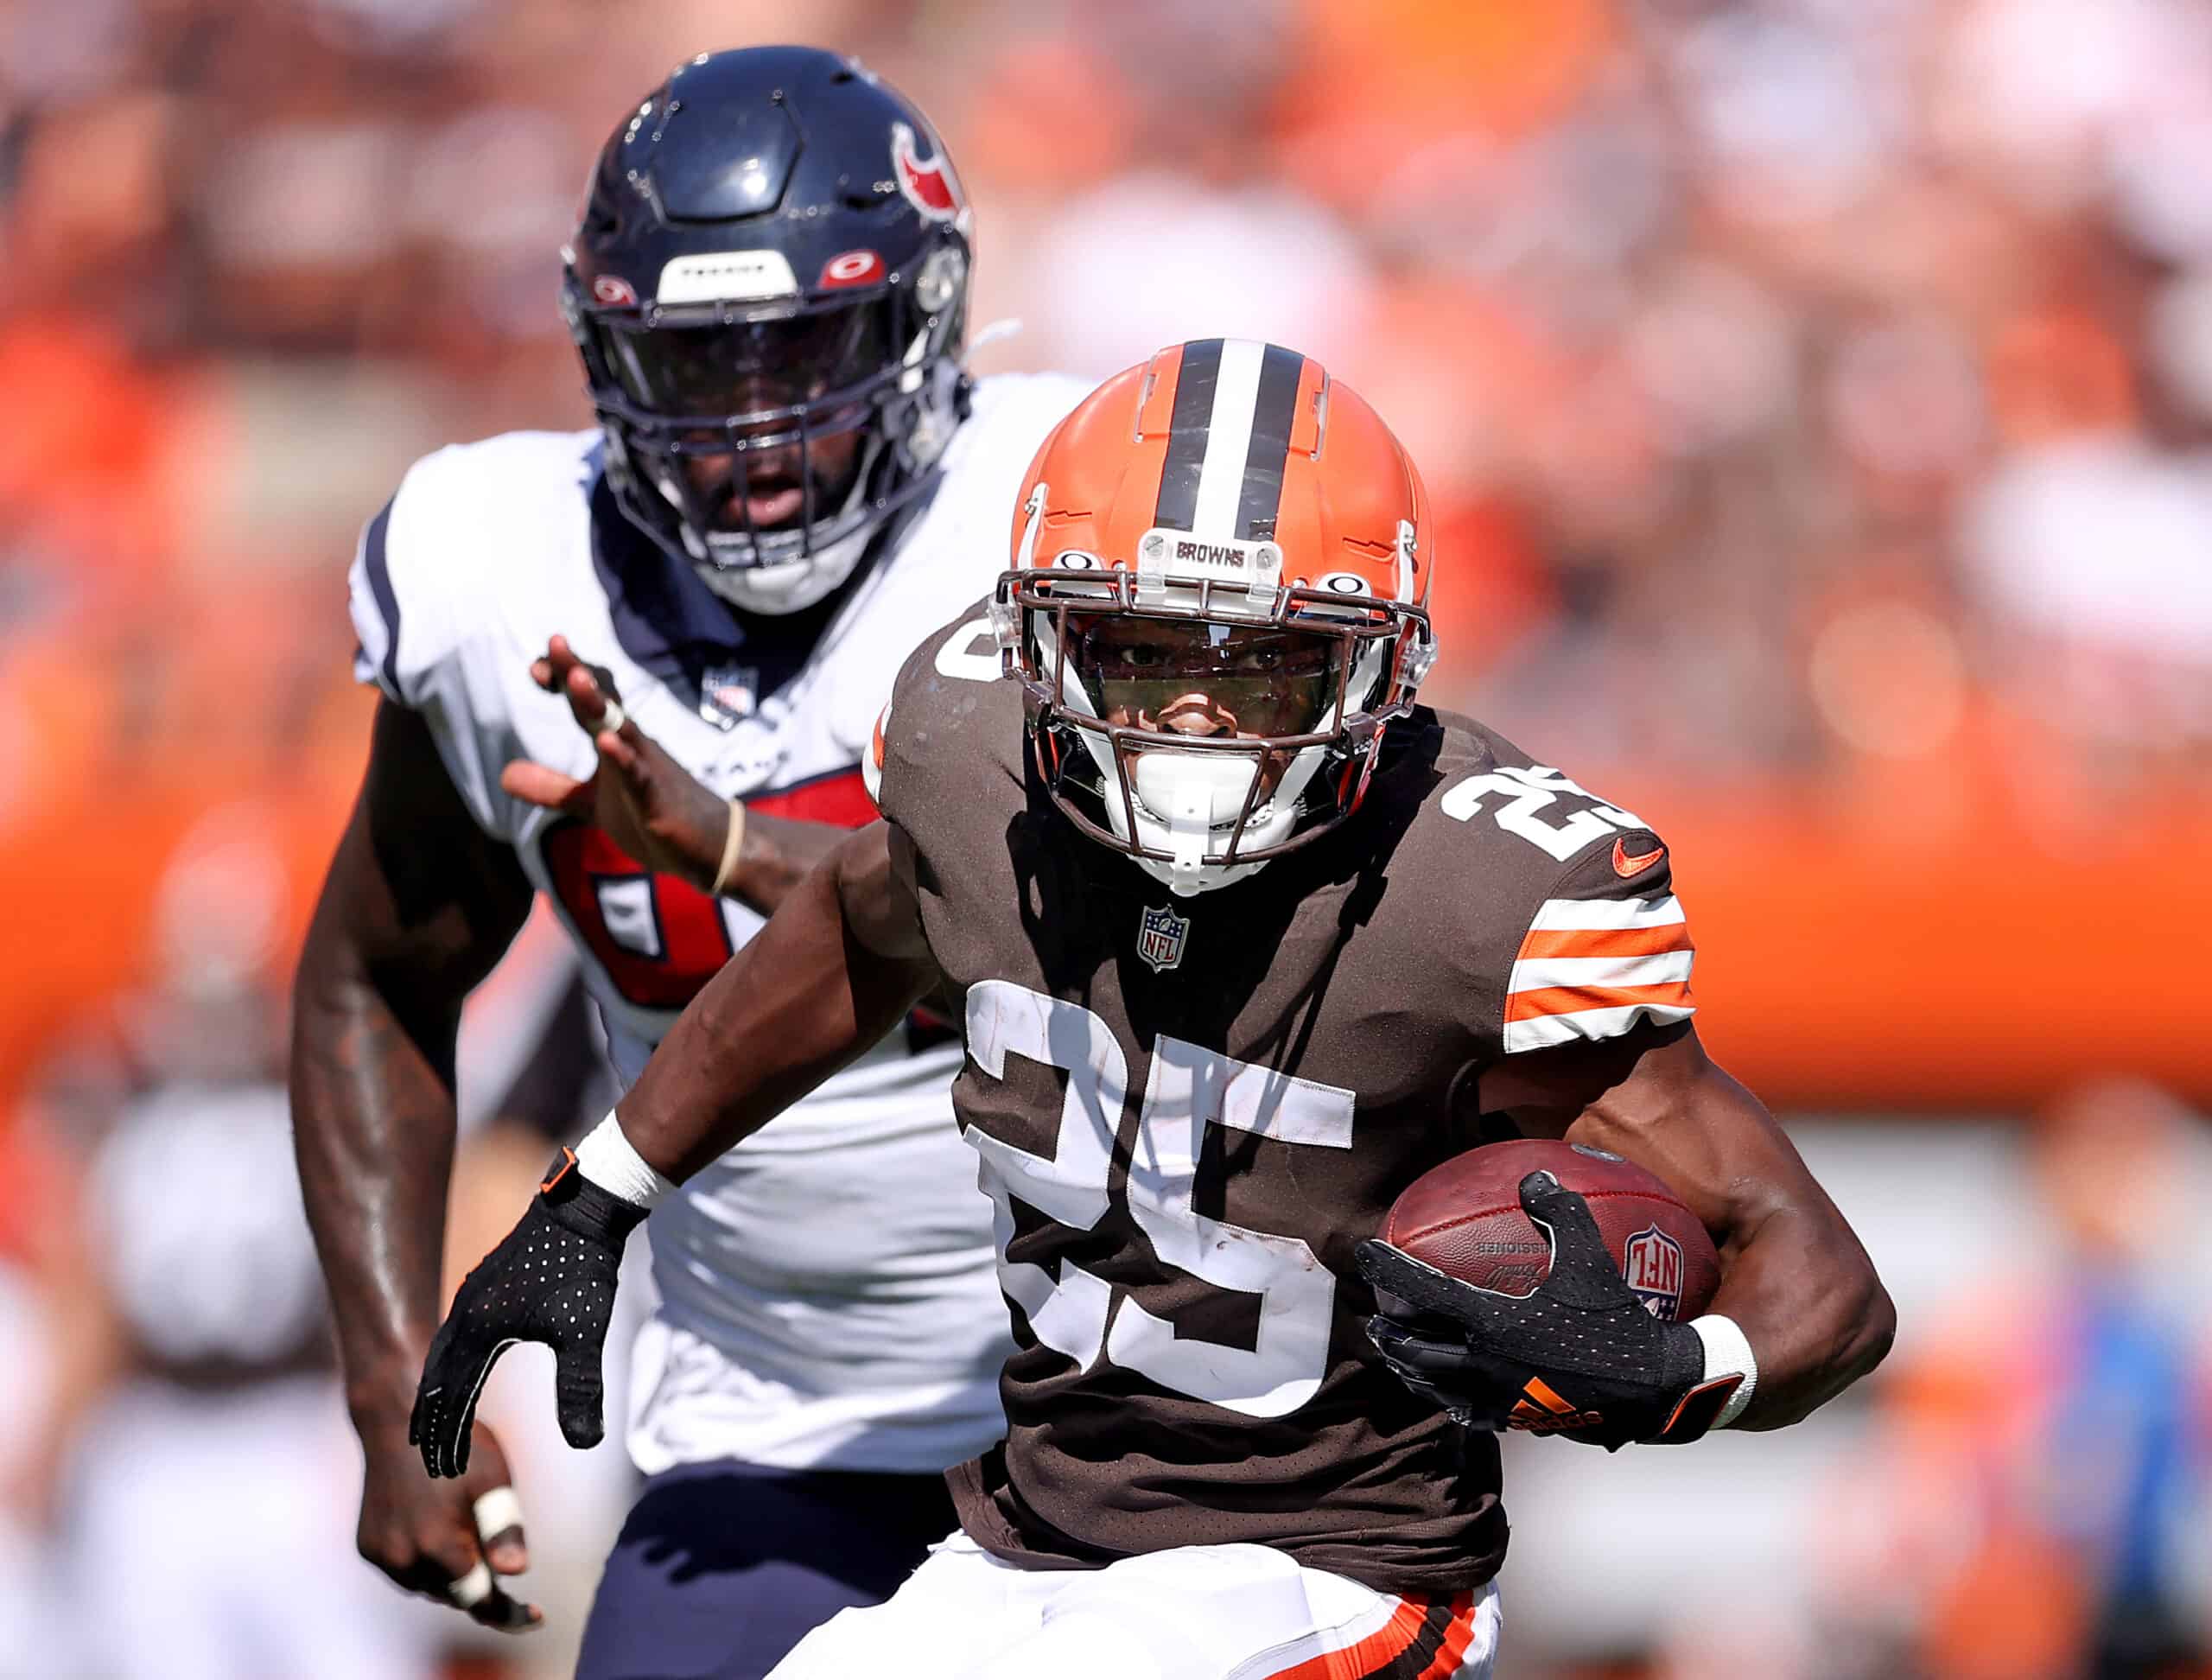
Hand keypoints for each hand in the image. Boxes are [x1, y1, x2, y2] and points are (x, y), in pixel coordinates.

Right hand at [355, 1413, 542, 1632]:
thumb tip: (517, 1572)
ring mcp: (382, 1555)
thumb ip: (503, 1529)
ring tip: (466, 1532)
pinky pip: (405, 1572)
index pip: (479, 1600)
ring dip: (452, 1575)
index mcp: (437, 1545)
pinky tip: (437, 1531)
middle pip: (455, 1595)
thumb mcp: (493, 1480)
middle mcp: (403, 1558)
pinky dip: (426, 1564)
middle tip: (502, 1557)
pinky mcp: (368, 1547)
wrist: (398, 1418)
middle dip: (481, 1585)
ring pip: (429, 1587)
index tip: (536, 1616)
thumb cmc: (455, 1445)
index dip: (509, 1612)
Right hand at [411, 1149, 646, 1479]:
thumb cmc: (581, 1268)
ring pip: (442, 1357)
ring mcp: (472, 1300)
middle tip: (430, 1460)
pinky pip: (455, 1338)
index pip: (453, 1397)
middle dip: (434, 1423)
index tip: (444, 1472)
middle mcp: (465, 1316)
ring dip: (439, 1394)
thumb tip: (585, 1444)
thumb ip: (580, 1390)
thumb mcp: (584, 1333)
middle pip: (436, 1380)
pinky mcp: (486, 1289)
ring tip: (436, 1424)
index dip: (449, 1437)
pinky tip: (462, 1373)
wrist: (582, 1207)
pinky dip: (451, 1366)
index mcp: (478, 1331)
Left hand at [498, 635, 733, 890]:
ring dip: (599, 703)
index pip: (586, 699)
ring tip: (577, 679)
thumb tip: (503, 774)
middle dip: (578, 672)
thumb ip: (551, 787)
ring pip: (622, 728)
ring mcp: (647, 769)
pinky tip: (606, 743)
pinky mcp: (658, 800)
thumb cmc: (652, 816)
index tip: (536, 671)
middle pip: (604, 699)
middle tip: (556, 644)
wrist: (711, 847)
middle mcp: (632, 745)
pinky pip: (640, 775)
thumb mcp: (590, 804)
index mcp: (614, 740)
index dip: (563, 679)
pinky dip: (623, 758)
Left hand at [1355, 1170, 1739, 1448]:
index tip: (1364, 1253)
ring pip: (1435, 1387)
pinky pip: (1468, 1411)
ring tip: (1400, 1357)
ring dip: (1411, 1370)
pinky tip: (1452, 1394)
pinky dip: (1448, 1399)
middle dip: (1390, 1335)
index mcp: (1494, 1323)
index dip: (1388, 1269)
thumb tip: (1534, 1175)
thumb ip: (1558, 1212)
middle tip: (1375, 1321)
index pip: (1424, 1290)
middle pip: (1416, 1351)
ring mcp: (1499, 1399)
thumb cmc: (1618, 1320)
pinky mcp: (1518, 1422)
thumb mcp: (1590, 1258)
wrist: (1654, 1391)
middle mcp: (1485, 1365)